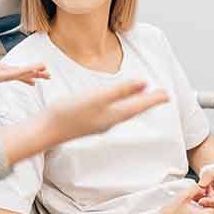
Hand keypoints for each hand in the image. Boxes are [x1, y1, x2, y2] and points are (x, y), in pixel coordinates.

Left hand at [0, 41, 49, 85]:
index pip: (11, 70)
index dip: (24, 72)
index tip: (37, 74)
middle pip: (18, 74)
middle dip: (33, 74)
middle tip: (48, 76)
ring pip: (16, 75)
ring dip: (32, 72)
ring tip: (46, 72)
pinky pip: (10, 75)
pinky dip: (22, 72)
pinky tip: (32, 71)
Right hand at [49, 81, 168, 141]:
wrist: (46, 130)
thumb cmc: (69, 113)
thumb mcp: (97, 97)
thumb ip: (120, 90)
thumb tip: (143, 83)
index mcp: (114, 115)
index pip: (140, 105)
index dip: (154, 99)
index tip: (168, 95)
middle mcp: (110, 121)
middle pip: (134, 110)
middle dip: (148, 102)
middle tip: (161, 96)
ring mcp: (99, 123)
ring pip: (124, 112)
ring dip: (136, 105)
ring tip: (143, 98)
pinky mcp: (89, 121)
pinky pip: (113, 113)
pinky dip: (121, 106)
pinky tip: (116, 104)